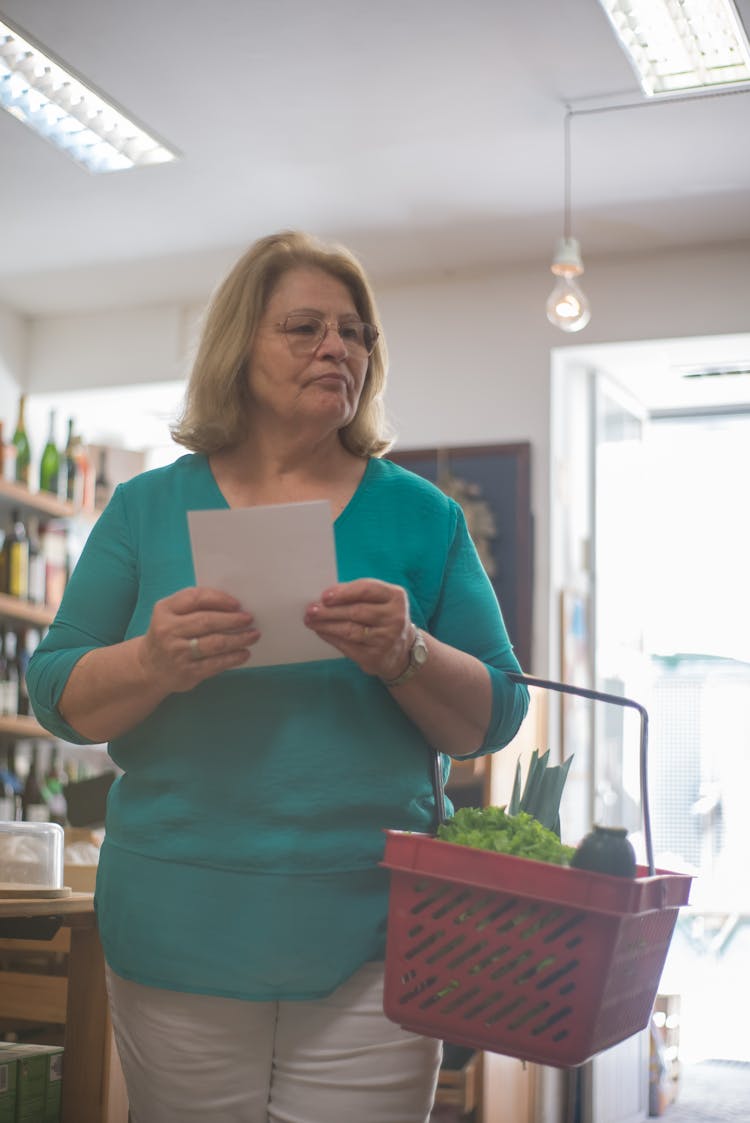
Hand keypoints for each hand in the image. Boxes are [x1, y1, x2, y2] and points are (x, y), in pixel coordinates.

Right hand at [137, 586, 258, 692]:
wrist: (149, 667)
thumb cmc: (169, 634)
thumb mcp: (171, 614)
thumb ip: (194, 606)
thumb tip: (232, 605)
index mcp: (164, 610)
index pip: (195, 598)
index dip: (219, 599)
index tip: (237, 604)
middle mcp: (168, 631)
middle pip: (207, 621)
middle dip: (232, 619)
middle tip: (249, 619)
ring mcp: (177, 653)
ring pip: (214, 643)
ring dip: (238, 639)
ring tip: (253, 635)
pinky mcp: (187, 672)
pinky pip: (216, 664)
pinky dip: (233, 658)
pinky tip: (244, 654)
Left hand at [304, 578, 414, 680]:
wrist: (400, 650)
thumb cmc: (382, 618)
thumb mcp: (380, 601)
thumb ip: (358, 595)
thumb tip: (325, 596)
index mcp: (396, 597)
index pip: (367, 589)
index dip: (344, 592)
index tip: (325, 596)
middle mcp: (395, 618)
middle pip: (356, 611)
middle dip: (330, 610)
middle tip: (311, 609)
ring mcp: (386, 639)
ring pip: (350, 630)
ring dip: (326, 625)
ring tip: (311, 621)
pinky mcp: (375, 656)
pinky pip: (347, 646)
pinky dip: (331, 638)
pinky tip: (321, 632)